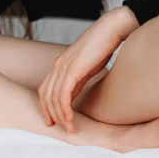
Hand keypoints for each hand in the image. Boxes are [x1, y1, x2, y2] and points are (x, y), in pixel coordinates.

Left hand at [37, 6, 137, 133]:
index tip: (53, 120)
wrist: (112, 28)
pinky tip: (71, 119)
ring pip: (53, 98)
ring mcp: (63, 66)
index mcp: (61, 64)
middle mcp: (58, 65)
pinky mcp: (72, 69)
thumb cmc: (103, 45)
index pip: (45, 89)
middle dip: (50, 114)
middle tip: (60, 129)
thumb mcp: (86, 67)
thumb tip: (72, 95)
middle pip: (45, 95)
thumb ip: (77, 80)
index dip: (46, 106)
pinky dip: (64, 110)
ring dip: (60, 116)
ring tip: (70, 128)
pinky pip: (63, 95)